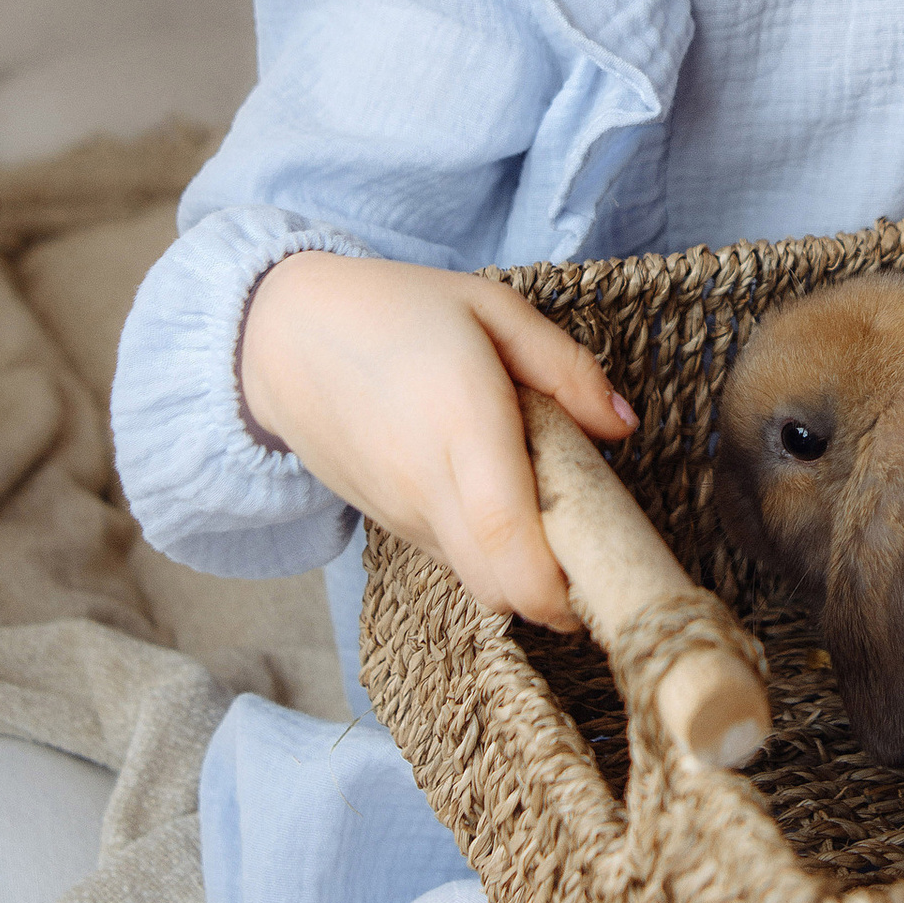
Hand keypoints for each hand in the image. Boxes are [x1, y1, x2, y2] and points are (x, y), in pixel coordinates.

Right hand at [237, 249, 635, 628]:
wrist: (281, 336)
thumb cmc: (396, 311)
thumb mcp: (492, 309)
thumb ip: (566, 369)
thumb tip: (622, 428)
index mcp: (463, 422)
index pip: (508, 536)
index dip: (555, 584)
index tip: (598, 585)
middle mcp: (427, 482)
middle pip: (498, 584)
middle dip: (553, 593)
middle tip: (592, 548)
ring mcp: (400, 511)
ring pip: (476, 577)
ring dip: (519, 568)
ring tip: (547, 509)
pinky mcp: (385, 522)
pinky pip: (449, 556)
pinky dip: (484, 551)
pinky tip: (495, 499)